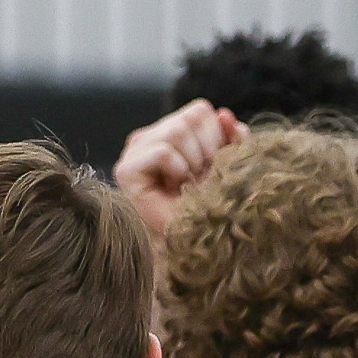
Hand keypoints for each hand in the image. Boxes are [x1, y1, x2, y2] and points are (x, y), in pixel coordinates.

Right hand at [114, 99, 246, 241]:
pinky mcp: (125, 169)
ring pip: (177, 132)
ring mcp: (134, 152)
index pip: (199, 111)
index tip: (210, 169)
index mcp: (170, 130)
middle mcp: (149, 136)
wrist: (189, 246)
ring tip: (185, 186)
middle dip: (206, 151)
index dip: (215, 137)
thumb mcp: (228, 166)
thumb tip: (225, 115)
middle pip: (190, 117)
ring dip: (191, 163)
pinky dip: (177, 171)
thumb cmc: (206, 208)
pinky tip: (172, 189)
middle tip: (197, 180)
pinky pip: (163, 152)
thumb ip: (231, 138)